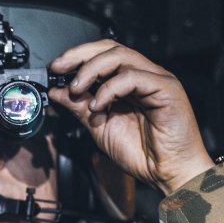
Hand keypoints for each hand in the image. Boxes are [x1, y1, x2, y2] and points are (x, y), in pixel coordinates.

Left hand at [49, 40, 213, 194]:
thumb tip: (57, 92)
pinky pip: (133, 77)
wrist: (168, 174)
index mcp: (129, 83)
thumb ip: (79, 107)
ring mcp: (156, 80)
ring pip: (120, 56)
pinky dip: (109, 88)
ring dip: (91, 70)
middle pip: (110, 48)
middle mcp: (143, 76)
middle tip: (59, 69)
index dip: (77, 57)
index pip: (102, 56)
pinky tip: (98, 105)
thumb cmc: (143, 154)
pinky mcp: (167, 89)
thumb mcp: (100, 128)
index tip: (55, 69)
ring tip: (76, 89)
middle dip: (80, 56)